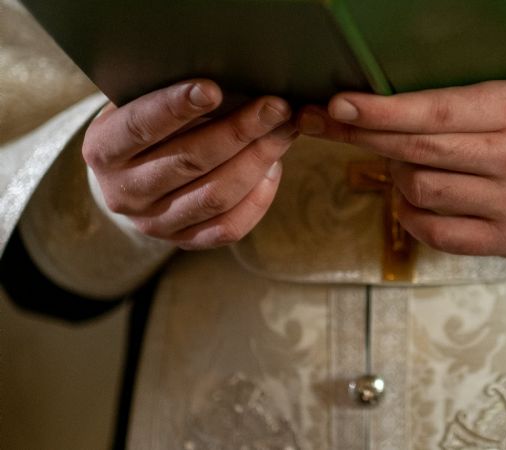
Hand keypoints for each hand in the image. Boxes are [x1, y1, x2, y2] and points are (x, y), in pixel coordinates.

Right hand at [83, 80, 296, 248]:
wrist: (133, 176)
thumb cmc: (148, 124)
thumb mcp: (142, 102)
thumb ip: (174, 95)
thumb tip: (234, 76)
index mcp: (104, 149)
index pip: (140, 127)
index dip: (176, 107)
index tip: (214, 88)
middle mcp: (124, 192)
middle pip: (189, 162)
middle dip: (239, 131)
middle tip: (275, 107)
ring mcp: (154, 223)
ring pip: (214, 196)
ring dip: (257, 161)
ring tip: (284, 131)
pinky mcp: (185, 242)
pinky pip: (228, 227)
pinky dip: (258, 198)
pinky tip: (274, 168)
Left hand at [298, 80, 505, 256]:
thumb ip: (452, 106)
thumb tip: (376, 115)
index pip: (435, 113)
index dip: (381, 111)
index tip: (339, 107)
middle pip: (421, 153)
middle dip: (369, 138)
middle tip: (336, 128)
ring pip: (422, 193)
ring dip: (398, 177)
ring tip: (407, 166)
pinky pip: (436, 233)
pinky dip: (412, 215)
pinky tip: (415, 201)